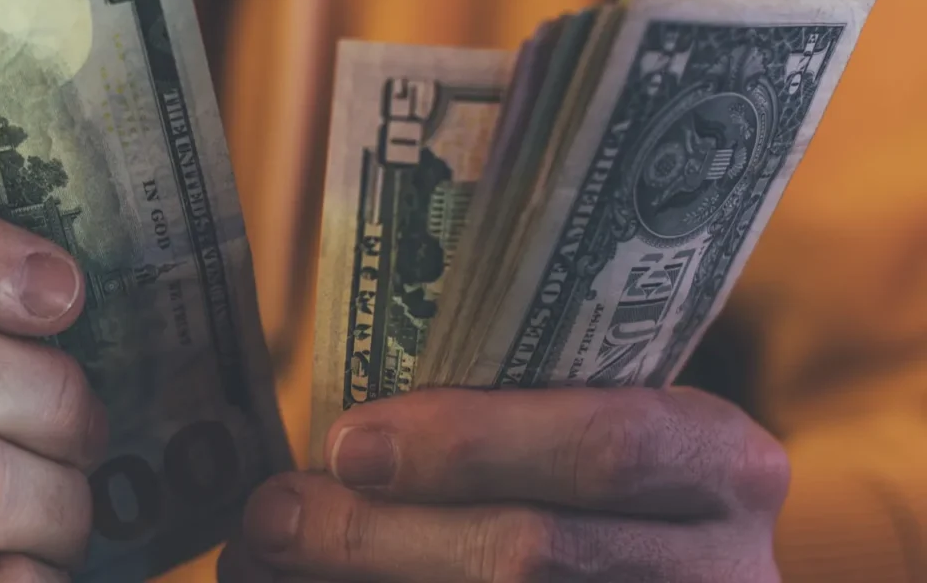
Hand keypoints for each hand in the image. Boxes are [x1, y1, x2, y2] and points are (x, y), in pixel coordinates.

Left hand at [219, 386, 789, 582]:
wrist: (660, 570)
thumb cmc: (614, 488)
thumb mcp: (606, 429)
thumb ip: (514, 418)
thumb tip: (337, 441)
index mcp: (721, 462)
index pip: (606, 444)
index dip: (471, 443)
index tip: (347, 442)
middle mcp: (721, 567)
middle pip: (528, 556)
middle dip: (378, 536)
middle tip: (271, 515)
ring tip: (264, 561)